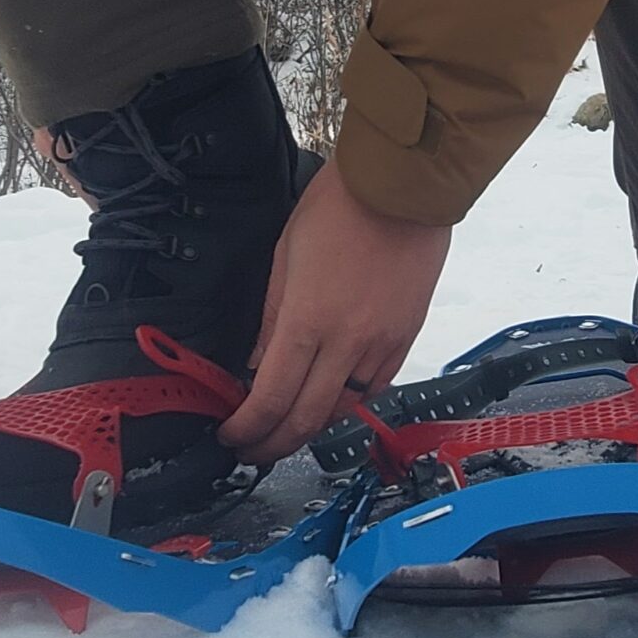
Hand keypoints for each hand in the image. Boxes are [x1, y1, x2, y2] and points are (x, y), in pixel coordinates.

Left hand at [217, 168, 451, 463]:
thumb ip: (271, 318)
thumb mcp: (285, 257)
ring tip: (285, 429)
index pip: (271, 399)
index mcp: (307, 320)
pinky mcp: (406, 338)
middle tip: (252, 450)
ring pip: (343, 410)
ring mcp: (382, 344)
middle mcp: (347, 343)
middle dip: (273, 445)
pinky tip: (328, 401)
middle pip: (306, 420)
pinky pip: (375, 388)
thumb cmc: (338, 207)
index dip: (247, 429)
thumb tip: (257, 365)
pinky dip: (347, 403)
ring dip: (310, 428)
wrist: (404, 187)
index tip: (231, 435)